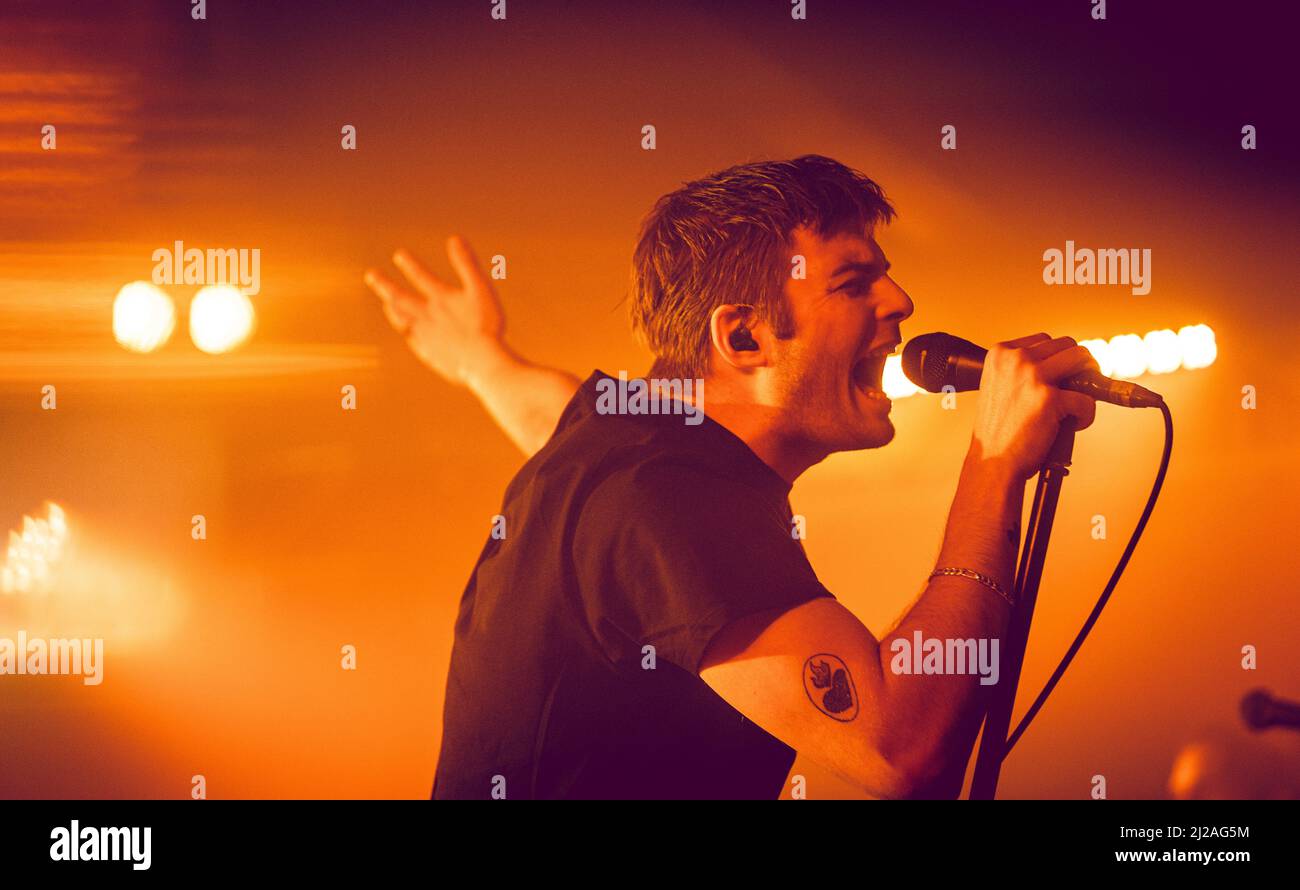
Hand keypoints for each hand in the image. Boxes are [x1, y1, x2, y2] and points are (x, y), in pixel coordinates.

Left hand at [364, 236, 507, 387]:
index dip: (410, 265)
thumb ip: (467, 264)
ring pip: (402, 320)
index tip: (398, 255)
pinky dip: (407, 333)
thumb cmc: (485, 325)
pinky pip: (413, 341)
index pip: (421, 277)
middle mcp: (427, 316)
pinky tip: (407, 333)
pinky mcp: (429, 354)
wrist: (481, 363)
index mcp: (440, 298)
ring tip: (386, 304)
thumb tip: (455, 239)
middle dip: (385, 285)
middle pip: (401, 298)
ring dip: (393, 310)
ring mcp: (425, 336)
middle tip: (371, 276)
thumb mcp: (480, 289)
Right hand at [969, 333, 1099, 480]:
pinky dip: (1086, 415)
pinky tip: (1073, 425)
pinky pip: (1087, 399)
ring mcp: (1032, 376)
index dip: (1058, 358)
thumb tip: (1063, 367)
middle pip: (1067, 345)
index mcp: (999, 353)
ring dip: (1089, 380)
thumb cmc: (997, 431)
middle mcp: (1015, 359)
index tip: (1062, 375)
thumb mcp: (999, 387)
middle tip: (1079, 386)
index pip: (1044, 340)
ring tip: (1079, 401)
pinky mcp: (1049, 398)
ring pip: (1082, 359)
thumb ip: (1021, 371)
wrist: (991, 462)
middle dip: (1079, 365)